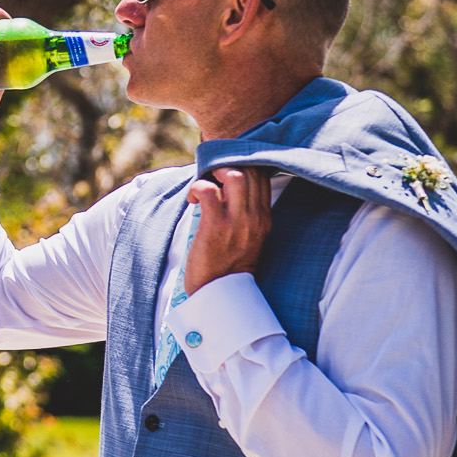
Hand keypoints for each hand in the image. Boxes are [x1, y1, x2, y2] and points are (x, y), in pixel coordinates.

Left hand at [183, 166, 271, 293]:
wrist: (221, 295)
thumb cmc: (227, 263)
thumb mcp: (247, 235)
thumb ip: (244, 210)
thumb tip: (226, 182)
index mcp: (264, 217)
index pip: (262, 174)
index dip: (243, 162)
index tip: (223, 167)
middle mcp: (255, 217)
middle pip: (251, 169)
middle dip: (227, 162)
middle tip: (211, 174)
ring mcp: (237, 222)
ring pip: (234, 174)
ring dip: (214, 172)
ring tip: (204, 186)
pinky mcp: (216, 227)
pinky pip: (207, 190)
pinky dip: (197, 188)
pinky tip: (192, 200)